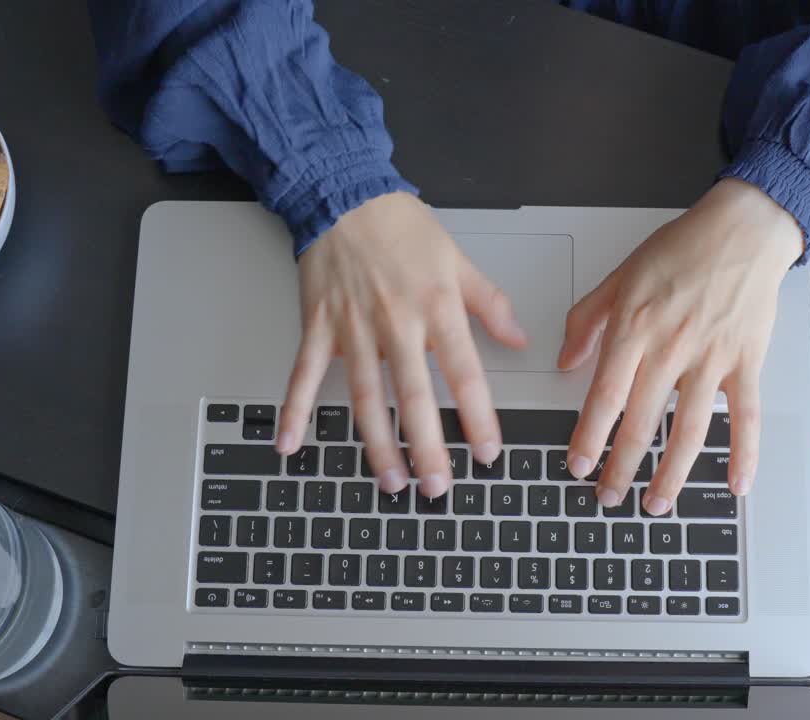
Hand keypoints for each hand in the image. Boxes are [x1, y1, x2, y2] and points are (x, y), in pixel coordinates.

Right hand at [276, 192, 526, 496]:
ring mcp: (353, 328)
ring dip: (377, 444)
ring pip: (366, 396)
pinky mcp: (318, 327)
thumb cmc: (400, 226)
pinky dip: (295, 410)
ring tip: (390, 481)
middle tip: (438, 488)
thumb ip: (490, 304)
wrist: (344, 193)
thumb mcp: (458, 259)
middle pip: (414, 397)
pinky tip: (290, 444)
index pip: (464, 374)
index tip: (487, 453)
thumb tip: (519, 339)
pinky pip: (304, 374)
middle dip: (427, 448)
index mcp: (436, 307)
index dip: (477, 418)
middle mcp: (396, 323)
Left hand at [558, 178, 802, 512]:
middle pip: (643, 422)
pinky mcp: (746, 362)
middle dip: (621, 467)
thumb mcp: (621, 275)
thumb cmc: (683, 248)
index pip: (606, 395)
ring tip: (656, 505)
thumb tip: (566, 360)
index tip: (577, 465)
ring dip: (671, 474)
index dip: (589, 435)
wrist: (742, 228)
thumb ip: (587, 319)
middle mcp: (671, 348)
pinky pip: (746, 416)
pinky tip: (735, 486)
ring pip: (689, 430)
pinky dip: (744, 454)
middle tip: (607, 497)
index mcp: (636, 327)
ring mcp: (712, 358)